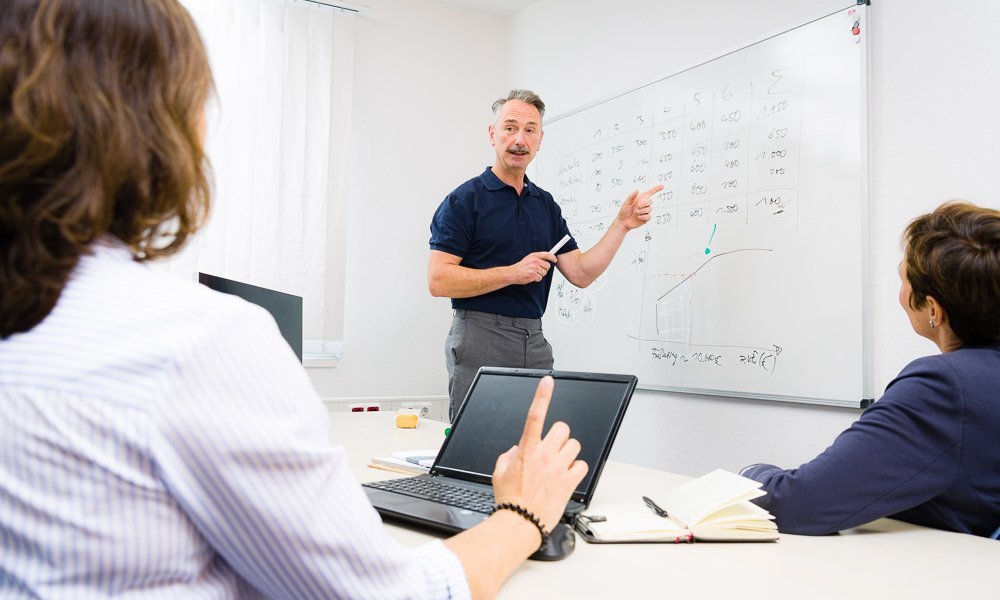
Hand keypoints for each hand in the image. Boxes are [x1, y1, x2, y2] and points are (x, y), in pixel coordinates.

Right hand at [492, 376, 587, 531]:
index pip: (535, 415)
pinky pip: (582, 465)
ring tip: (560, 464)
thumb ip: (509, 455)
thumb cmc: (510, 499)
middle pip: (562, 428)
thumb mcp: (499, 472)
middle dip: (559, 435)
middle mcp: (544, 455)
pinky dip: (577, 469)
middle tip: (553, 447)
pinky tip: (567, 475)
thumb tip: (518, 449)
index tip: (548, 382)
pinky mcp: (570, 481)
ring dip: (569, 452)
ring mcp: (559, 467)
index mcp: (526, 450)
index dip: (542, 396)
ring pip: (574, 445)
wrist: (521, 521)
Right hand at [509, 251, 556, 283]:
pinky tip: (531, 277)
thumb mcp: (529, 259)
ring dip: (540, 274)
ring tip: (533, 273)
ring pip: (544, 272)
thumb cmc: (521, 267)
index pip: (547, 254)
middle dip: (545, 269)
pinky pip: (540, 278)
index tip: (555, 260)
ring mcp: (534, 268)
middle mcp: (534, 261)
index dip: (552, 257)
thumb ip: (537, 258)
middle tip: (538, 270)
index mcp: (534, 256)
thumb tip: (547, 260)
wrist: (513, 273)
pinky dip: (536, 279)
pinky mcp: (533, 275)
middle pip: (547, 265)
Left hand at [616, 184, 662, 229]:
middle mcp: (644, 205)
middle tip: (638, 206)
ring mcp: (645, 211)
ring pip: (649, 209)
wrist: (623, 222)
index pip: (650, 193)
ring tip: (636, 212)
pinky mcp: (646, 218)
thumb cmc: (624, 211)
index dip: (656, 189)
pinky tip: (638, 217)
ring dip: (642, 211)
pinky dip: (643, 216)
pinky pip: (648, 216)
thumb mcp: (626, 203)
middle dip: (644, 203)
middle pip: (650, 201)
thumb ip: (631, 196)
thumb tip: (637, 190)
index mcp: (640, 199)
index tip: (662, 186)